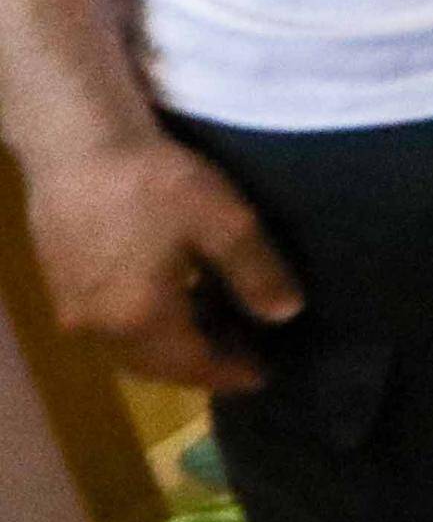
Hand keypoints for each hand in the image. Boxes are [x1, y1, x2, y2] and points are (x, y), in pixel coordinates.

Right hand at [22, 134, 300, 393]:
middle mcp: (98, 326)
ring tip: (208, 332)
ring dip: (166, 350)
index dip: (228, 373)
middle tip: (238, 358)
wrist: (77, 143)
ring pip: (125, 348)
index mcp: (140, 319)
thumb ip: (256, 272)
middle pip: (154, 365)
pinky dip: (140, 327)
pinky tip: (165, 303)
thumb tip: (285, 315)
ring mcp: (71, 306)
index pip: (191, 366)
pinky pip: (105, 324)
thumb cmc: (155, 181)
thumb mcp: (224, 221)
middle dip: (197, 367)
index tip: (259, 378)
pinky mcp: (57, 281)